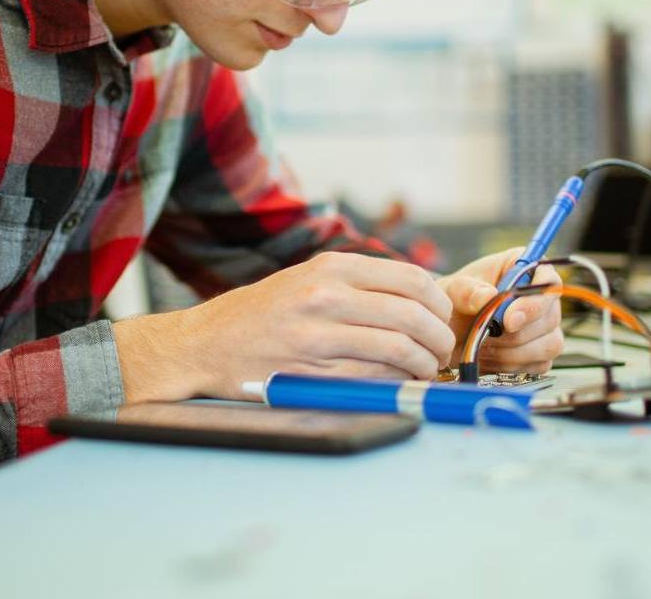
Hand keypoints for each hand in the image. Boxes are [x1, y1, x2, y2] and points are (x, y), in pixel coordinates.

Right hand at [113, 250, 456, 401]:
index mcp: (331, 268)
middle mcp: (326, 295)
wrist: (204, 344)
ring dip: (425, 363)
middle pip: (411, 313)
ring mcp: (318, 335)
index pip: (410, 278)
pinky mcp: (312, 371)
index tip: (445, 317)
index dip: (440, 302)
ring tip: (428, 369)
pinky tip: (401, 382)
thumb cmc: (261, 314)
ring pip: (398, 347)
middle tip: (445, 350)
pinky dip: (397, 381)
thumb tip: (419, 302)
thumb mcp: (307, 279)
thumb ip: (357, 285)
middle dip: (440, 337)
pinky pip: (372, 376)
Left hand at [439, 248, 564, 374]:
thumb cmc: (455, 301)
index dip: (535, 304)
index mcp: (526, 270)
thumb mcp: (452, 289)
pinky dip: (512, 365)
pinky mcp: (541, 353)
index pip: (549, 282)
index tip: (509, 321)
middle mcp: (541, 298)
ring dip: (514, 352)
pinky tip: (491, 358)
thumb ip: (467, 290)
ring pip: (550, 345)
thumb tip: (488, 295)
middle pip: (551, 318)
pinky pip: (540, 365)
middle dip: (517, 334)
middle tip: (488, 336)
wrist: (448, 329)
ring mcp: (544, 327)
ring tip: (485, 346)